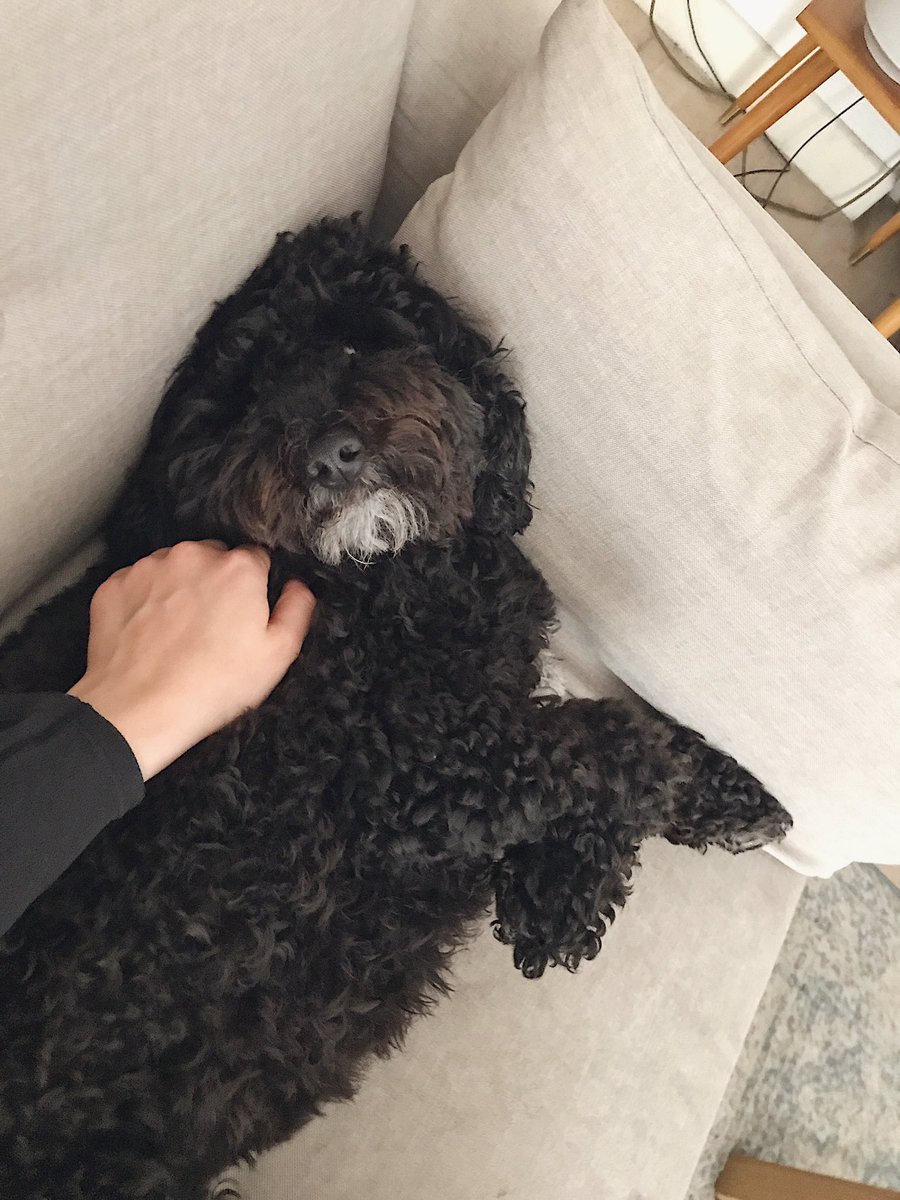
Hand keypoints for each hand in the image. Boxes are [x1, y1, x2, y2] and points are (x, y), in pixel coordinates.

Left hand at [68, 541, 314, 779]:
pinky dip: (145, 601)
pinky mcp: (115, 585)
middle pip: (214, 557)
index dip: (254, 587)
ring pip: (175, 567)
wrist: (139, 710)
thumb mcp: (277, 656)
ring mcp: (149, 567)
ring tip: (179, 634)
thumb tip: (297, 587)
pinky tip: (150, 635)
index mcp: (238, 567)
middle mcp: (193, 555)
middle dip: (217, 583)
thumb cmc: (212, 686)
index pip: (256, 558)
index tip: (245, 615)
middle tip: (212, 628)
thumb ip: (296, 611)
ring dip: (180, 588)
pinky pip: (139, 584)